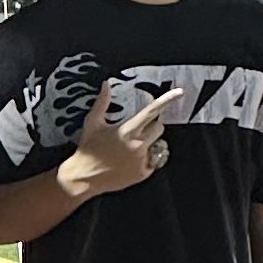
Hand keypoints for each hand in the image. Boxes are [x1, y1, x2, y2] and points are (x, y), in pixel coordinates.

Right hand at [60, 82, 182, 197]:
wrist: (84, 177)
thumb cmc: (88, 149)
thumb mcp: (92, 123)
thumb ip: (102, 102)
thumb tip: (106, 85)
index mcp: (128, 130)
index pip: (152, 111)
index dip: (167, 100)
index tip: (178, 93)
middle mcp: (138, 145)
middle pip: (159, 127)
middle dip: (151, 126)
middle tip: (137, 130)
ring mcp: (142, 160)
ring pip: (159, 144)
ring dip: (151, 143)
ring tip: (133, 146)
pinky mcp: (143, 173)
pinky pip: (155, 161)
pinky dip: (147, 158)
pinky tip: (131, 159)